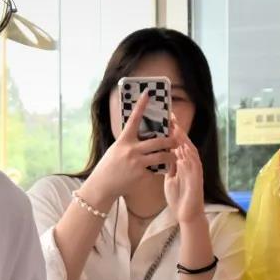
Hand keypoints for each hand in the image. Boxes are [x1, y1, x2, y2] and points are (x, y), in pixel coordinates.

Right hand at [80, 90, 177, 205]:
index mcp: (124, 140)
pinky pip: (156, 170)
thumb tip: (144, 136)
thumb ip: (129, 143)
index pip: (134, 119)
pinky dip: (159, 170)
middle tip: (177, 139)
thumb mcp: (116, 150)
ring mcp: (137, 163)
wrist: (102, 186)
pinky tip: (161, 172)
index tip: (148, 93)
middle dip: (171, 140)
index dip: (141, 105)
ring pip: (162, 156)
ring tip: (174, 156)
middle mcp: (131, 150)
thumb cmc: (109, 167)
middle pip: (158, 141)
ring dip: (171, 156)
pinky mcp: (141, 175)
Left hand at [163, 123, 204, 223]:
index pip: (178, 143)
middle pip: (185, 143)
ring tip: (176, 129)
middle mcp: (191, 164)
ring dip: (184, 140)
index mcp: (183, 163)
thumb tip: (163, 154)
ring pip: (190, 151)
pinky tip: (184, 150)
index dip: (173, 131)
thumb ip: (169, 166)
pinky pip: (194, 166)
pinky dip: (189, 157)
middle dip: (178, 130)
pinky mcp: (197, 179)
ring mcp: (195, 171)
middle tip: (171, 116)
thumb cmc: (179, 197)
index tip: (166, 118)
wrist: (187, 214)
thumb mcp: (170, 178)